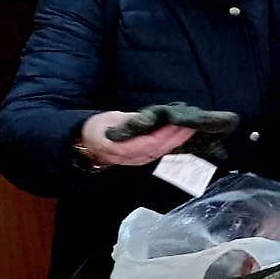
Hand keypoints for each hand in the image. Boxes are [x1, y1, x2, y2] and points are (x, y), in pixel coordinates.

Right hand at [78, 111, 194, 166]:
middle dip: (177, 137)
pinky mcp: (139, 159)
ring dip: (176, 141)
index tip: (179, 124)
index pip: (149, 142)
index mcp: (121, 148)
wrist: (86, 142)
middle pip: (159, 148)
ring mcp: (136, 160)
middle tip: (192, 125)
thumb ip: (130, 120)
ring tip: (190, 129)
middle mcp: (130, 157)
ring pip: (160, 152)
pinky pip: (157, 152)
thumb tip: (149, 118)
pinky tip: (179, 137)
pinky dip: (169, 145)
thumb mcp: (110, 119)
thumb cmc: (98, 128)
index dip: (165, 135)